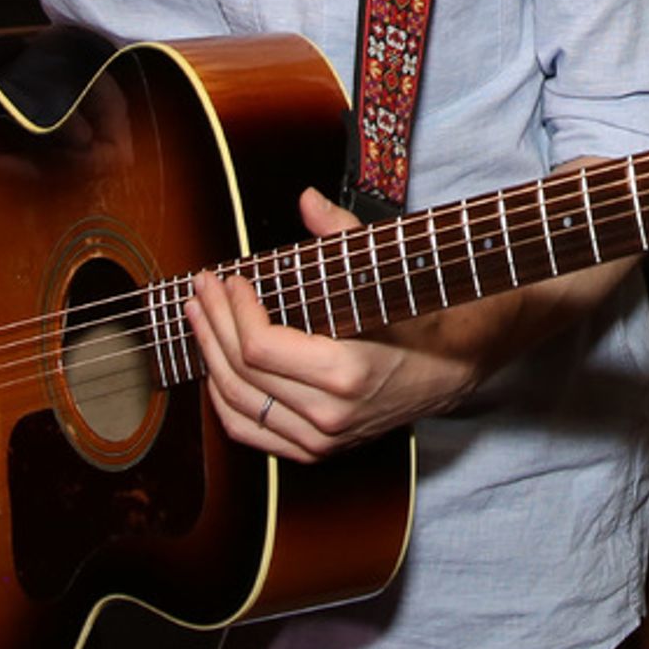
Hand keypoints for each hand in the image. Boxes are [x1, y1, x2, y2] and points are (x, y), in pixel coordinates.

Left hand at [185, 187, 488, 463]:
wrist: (450, 371)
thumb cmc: (415, 317)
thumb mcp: (382, 271)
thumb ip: (341, 233)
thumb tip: (307, 199)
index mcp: (346, 373)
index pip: (260, 348)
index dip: (235, 311)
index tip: (230, 279)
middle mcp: (330, 415)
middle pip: (241, 373)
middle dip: (213, 324)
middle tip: (203, 287)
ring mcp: (321, 439)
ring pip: (237, 404)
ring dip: (208, 356)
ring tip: (198, 316)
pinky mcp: (315, 450)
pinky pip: (250, 430)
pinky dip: (223, 398)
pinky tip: (213, 363)